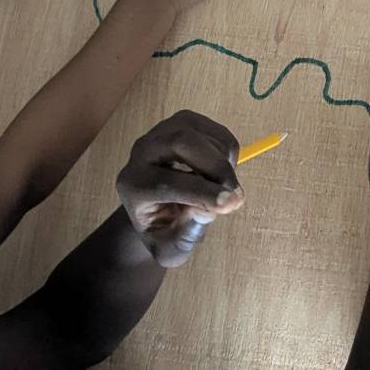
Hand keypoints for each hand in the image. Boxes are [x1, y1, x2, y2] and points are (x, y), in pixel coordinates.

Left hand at [116, 109, 245, 267]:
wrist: (159, 209)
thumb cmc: (165, 231)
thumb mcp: (172, 248)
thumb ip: (188, 233)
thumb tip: (209, 209)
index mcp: (133, 185)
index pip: (166, 183)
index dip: (201, 192)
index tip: (230, 203)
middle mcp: (142, 152)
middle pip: (181, 141)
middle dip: (215, 166)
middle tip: (236, 194)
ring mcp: (163, 131)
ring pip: (203, 135)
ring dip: (225, 163)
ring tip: (227, 189)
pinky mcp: (185, 121)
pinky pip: (216, 132)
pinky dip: (230, 153)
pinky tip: (222, 174)